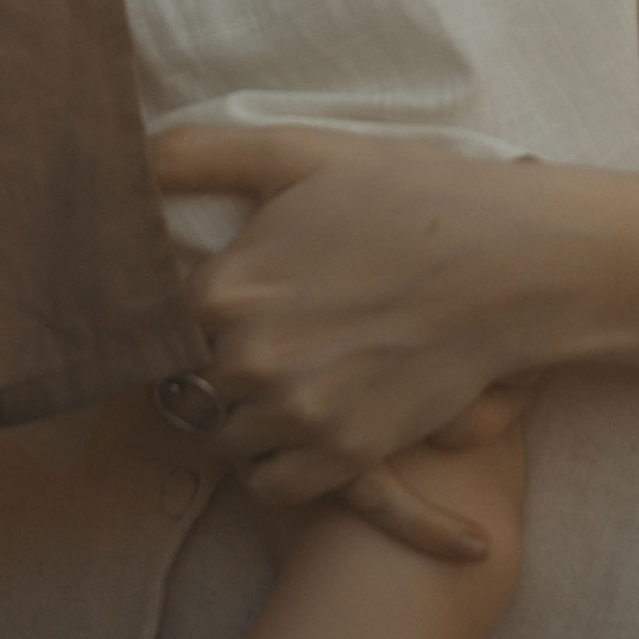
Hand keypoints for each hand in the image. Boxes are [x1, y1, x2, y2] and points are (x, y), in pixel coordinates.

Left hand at [153, 126, 601, 510]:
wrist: (509, 263)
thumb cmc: (408, 197)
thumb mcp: (305, 154)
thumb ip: (203, 153)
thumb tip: (129, 158)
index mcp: (228, 287)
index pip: (157, 319)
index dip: (187, 306)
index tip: (224, 294)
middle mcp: (250, 360)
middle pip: (189, 381)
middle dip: (217, 358)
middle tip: (270, 326)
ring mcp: (296, 415)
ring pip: (224, 437)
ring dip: (245, 412)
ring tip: (293, 368)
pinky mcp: (343, 457)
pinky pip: (268, 485)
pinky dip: (277, 460)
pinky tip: (309, 415)